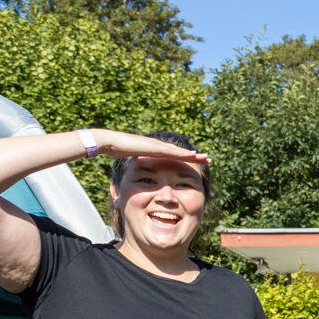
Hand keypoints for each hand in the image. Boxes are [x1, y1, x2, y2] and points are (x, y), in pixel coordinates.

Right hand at [90, 129, 210, 164]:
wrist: (109, 142)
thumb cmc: (117, 151)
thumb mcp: (132, 162)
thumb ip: (138, 166)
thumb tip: (139, 176)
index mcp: (155, 151)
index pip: (174, 156)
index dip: (186, 158)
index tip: (198, 162)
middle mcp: (158, 147)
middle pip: (181, 152)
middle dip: (195, 156)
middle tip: (209, 159)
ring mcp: (157, 146)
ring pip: (180, 152)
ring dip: (193, 155)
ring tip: (206, 157)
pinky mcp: (154, 147)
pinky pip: (172, 152)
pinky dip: (183, 154)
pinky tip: (193, 156)